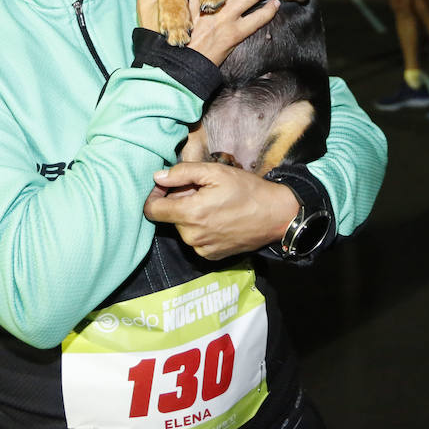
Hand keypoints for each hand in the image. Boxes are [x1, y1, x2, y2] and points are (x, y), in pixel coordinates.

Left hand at [143, 163, 298, 259]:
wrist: (275, 215)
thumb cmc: (247, 190)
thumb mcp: (216, 172)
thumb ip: (183, 173)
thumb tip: (158, 177)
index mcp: (190, 213)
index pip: (152, 210)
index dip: (155, 195)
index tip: (166, 186)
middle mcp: (192, 236)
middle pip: (170, 217)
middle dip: (180, 201)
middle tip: (202, 191)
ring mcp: (201, 248)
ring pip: (183, 227)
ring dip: (191, 215)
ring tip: (214, 204)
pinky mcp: (210, 256)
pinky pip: (195, 239)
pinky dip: (201, 228)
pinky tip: (219, 219)